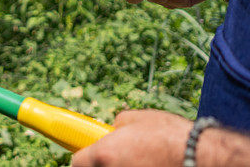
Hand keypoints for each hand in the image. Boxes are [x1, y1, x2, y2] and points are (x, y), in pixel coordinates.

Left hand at [71, 109, 190, 166]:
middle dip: (106, 164)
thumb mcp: (136, 119)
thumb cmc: (170, 135)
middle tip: (119, 158)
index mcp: (105, 154)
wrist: (203, 156)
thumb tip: (113, 130)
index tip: (89, 153)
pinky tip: (153, 165)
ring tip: (142, 161)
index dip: (84, 156)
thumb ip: (117, 126)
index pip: (77, 162)